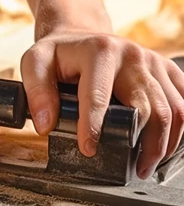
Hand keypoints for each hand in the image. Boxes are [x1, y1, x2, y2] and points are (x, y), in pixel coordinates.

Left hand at [21, 29, 183, 178]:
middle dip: (144, 143)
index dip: (93, 127)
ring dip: (165, 142)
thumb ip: (37, 92)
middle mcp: (132, 54)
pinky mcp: (167, 69)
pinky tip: (167, 144)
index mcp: (99, 51)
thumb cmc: (59, 54)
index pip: (98, 96)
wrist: (80, 35)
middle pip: (147, 106)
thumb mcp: (35, 63)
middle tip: (134, 169)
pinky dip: (180, 127)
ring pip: (173, 108)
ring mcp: (153, 61)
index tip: (88, 149)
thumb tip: (45, 124)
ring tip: (149, 165)